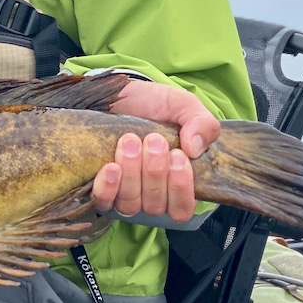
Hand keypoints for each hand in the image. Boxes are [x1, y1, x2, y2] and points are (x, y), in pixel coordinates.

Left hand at [91, 79, 221, 223]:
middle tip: (154, 140)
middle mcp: (150, 197)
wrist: (117, 94)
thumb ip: (203, 124)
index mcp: (175, 185)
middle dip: (155, 171)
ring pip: (130, 203)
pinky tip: (111, 167)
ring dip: (132, 173)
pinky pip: (103, 201)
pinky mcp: (99, 189)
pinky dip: (108, 187)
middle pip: (156, 204)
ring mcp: (123, 195)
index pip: (182, 208)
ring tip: (131, 141)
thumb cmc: (154, 106)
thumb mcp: (184, 107)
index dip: (181, 188)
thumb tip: (195, 149)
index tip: (178, 155)